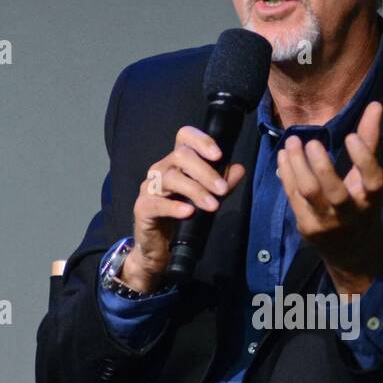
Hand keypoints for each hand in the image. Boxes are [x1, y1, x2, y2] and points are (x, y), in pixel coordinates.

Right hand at [123, 126, 246, 290]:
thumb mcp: (207, 197)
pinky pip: (157, 203)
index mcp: (176, 162)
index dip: (201, 140)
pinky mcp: (143, 208)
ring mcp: (149, 187)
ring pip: (171, 178)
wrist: (159, 245)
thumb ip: (223, 183)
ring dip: (195, 191)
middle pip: (180, 156)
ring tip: (213, 206)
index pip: (184, 137)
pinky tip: (189, 212)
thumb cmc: (181, 216)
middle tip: (222, 190)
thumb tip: (239, 169)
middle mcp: (161, 169)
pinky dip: (174, 207)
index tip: (219, 155)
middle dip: (205, 172)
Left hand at [275, 99, 382, 294]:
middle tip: (309, 140)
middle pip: (333, 190)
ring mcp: (327, 223)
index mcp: (372, 199)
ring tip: (291, 142)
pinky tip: (283, 158)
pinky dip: (286, 175)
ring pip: (308, 193)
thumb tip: (375, 105)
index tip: (350, 137)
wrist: (352, 253)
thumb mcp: (370, 179)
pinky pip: (294, 197)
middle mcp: (351, 214)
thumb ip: (370, 142)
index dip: (363, 158)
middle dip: (319, 164)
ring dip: (296, 166)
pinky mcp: (308, 227)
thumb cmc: (362, 207)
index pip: (372, 179)